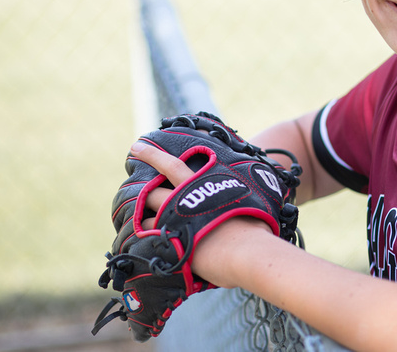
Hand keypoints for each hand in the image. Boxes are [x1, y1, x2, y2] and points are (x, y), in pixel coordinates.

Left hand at [128, 140, 273, 286]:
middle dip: (138, 185)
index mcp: (202, 184)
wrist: (247, 251)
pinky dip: (144, 236)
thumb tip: (270, 185)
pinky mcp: (171, 240)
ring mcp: (175, 219)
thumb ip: (245, 195)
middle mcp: (184, 197)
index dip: (152, 154)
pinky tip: (138, 239)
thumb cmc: (256, 227)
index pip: (172, 165)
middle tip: (126, 183)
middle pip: (152, 188)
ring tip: (128, 215)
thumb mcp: (251, 201)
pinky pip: (150, 236)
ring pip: (148, 211)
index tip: (136, 146)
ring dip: (139, 212)